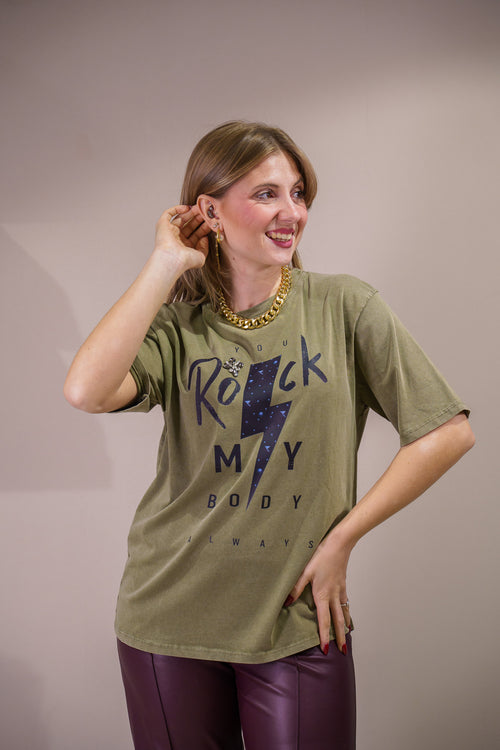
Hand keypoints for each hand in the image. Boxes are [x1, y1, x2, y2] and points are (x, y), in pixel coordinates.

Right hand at [154, 205, 210, 270]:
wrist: (173, 259)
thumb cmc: (185, 261)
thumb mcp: (201, 256)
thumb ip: (205, 247)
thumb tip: (204, 237)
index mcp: (186, 247)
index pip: (196, 234)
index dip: (204, 227)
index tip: (211, 221)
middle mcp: (177, 239)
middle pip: (190, 225)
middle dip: (198, 218)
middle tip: (206, 212)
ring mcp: (170, 231)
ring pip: (181, 218)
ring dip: (191, 212)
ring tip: (200, 208)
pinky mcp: (162, 225)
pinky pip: (169, 214)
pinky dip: (177, 209)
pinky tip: (187, 208)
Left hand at [286, 529, 352, 654]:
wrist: (339, 544)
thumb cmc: (321, 555)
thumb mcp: (305, 571)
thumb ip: (296, 588)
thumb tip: (288, 602)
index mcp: (322, 595)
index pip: (324, 620)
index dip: (324, 635)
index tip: (326, 649)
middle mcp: (333, 595)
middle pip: (338, 621)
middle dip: (340, 636)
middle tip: (342, 651)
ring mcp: (340, 590)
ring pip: (344, 612)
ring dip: (346, 625)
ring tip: (348, 635)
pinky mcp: (342, 584)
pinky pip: (346, 602)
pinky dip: (347, 611)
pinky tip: (347, 613)